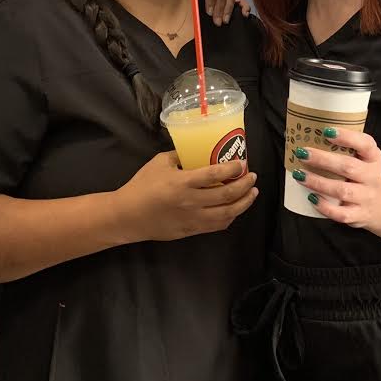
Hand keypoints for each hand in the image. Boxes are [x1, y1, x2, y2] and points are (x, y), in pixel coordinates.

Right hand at [116, 151, 257, 241]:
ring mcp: (192, 219)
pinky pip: (217, 225)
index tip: (242, 163)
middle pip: (226, 195)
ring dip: (244, 203)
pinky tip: (234, 209)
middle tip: (252, 177)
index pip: (214, 175)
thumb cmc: (142, 186)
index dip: (233, 168)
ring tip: (252, 193)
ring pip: (227, 214)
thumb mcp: (160, 162)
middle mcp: (190, 202)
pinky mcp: (191, 230)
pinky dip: (230, 217)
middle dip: (245, 185)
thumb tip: (199, 149)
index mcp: (182, 183)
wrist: (127, 216)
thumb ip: (180, 156)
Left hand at [293, 130, 380, 229]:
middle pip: (349, 167)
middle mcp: (372, 177)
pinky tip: (311, 197)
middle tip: (302, 153)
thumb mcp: (365, 158)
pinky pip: (340, 214)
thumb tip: (310, 134)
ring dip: (318, 182)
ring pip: (342, 190)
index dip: (347, 137)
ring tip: (299, 174)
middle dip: (323, 160)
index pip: (365, 144)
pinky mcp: (358, 215)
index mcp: (374, 158)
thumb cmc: (365, 176)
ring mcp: (366, 197)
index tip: (326, 131)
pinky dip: (324, 206)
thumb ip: (347, 147)